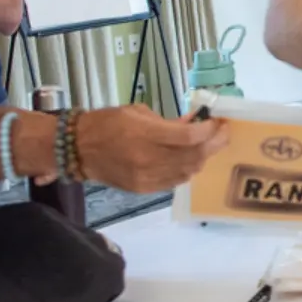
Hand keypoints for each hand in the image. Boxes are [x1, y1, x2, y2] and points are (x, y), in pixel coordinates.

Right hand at [76, 104, 227, 192]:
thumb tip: (195, 122)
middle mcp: (147, 159)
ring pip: (188, 171)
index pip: (189, 136)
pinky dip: (188, 170)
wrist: (79, 149)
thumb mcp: (139, 112)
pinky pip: (175, 181)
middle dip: (214, 143)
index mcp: (145, 134)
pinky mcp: (143, 189)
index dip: (208, 130)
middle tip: (222, 133)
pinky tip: (191, 159)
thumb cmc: (108, 123)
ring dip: (203, 158)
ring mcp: (146, 177)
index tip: (217, 122)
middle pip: (194, 155)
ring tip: (208, 145)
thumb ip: (169, 121)